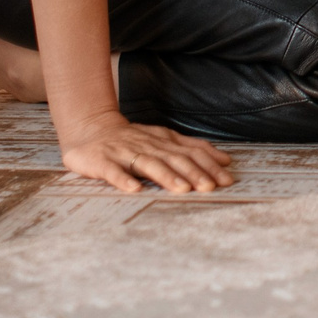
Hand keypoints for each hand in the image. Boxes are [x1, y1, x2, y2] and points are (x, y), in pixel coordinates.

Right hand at [54, 108, 234, 194]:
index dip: (209, 165)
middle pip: (174, 158)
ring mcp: (124, 153)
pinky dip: (124, 179)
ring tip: (181, 189)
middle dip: (193, 173)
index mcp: (163, 141)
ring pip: (148, 164)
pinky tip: (134, 189)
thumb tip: (225, 160)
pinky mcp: (102, 162)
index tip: (226, 179)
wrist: (91, 128)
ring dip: (166, 176)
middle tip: (209, 187)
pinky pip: (113, 171)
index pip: (190, 152)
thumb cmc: (133, 139)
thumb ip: (192, 148)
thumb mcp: (164, 139)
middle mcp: (147, 145)